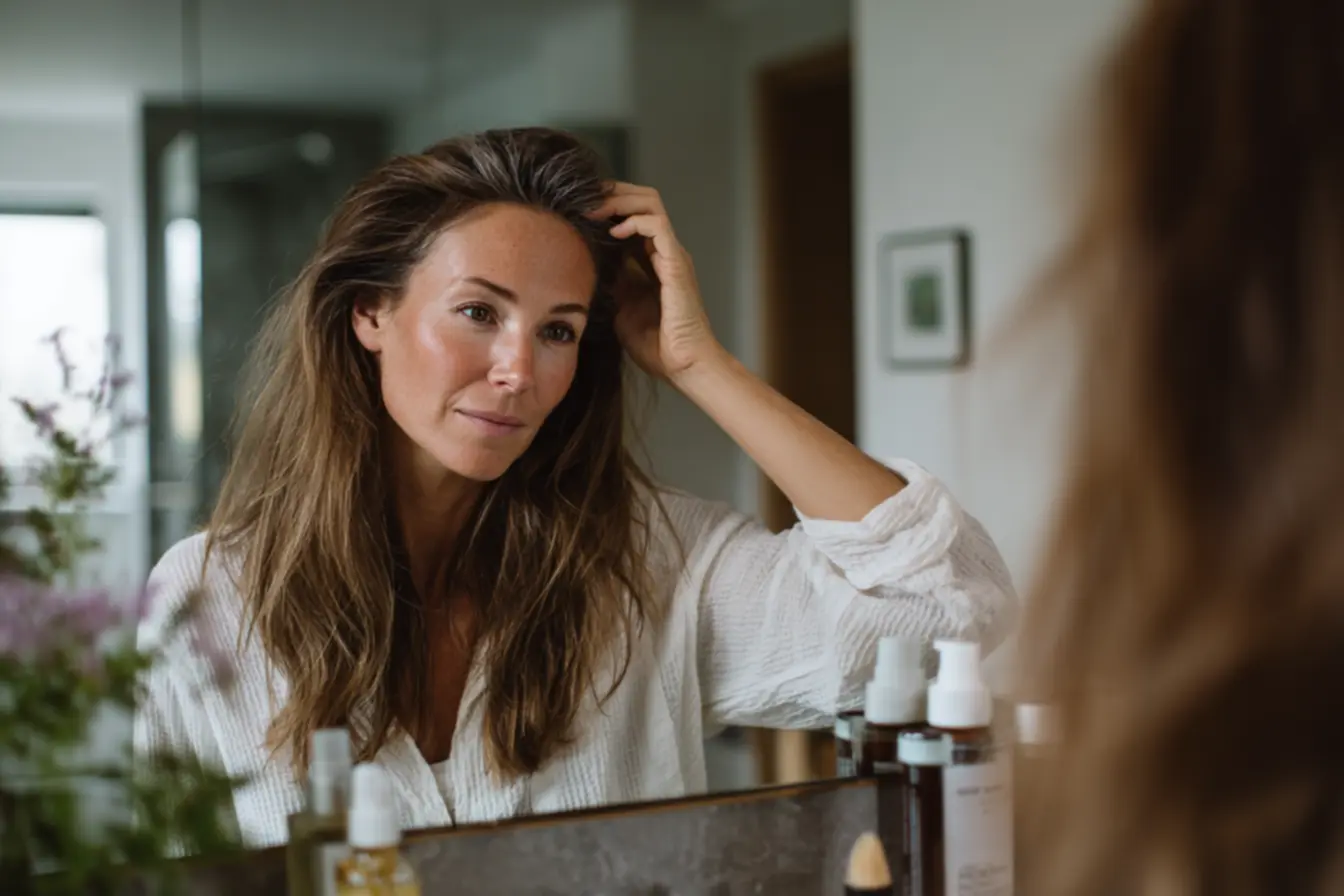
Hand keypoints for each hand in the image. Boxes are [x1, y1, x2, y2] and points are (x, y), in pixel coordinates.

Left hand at [590, 182, 722, 381]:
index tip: (578, 209)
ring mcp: (672, 254)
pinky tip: (613, 233)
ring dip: (619, 200)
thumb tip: (584, 265)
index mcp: (652, 260)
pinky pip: (657, 225)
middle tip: (582, 199)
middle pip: (642, 199)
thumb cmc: (656, 345)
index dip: (607, 206)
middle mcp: (664, 251)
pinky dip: (633, 221)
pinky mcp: (677, 263)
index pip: (631, 214)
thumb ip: (610, 284)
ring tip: (594, 209)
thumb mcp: (620, 308)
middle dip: (611, 193)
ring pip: (650, 203)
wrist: (684, 366)